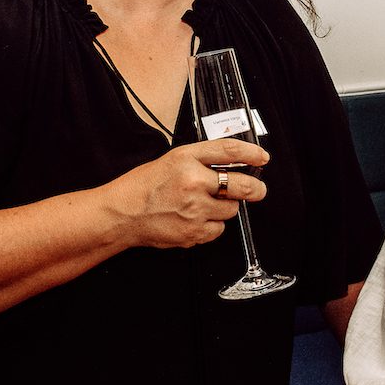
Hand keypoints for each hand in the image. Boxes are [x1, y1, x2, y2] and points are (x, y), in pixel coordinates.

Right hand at [105, 139, 269, 249]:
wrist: (122, 214)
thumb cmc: (143, 186)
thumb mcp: (171, 160)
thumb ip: (201, 160)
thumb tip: (232, 165)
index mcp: (186, 159)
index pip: (228, 151)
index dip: (251, 153)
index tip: (262, 158)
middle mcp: (193, 183)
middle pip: (241, 186)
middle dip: (255, 189)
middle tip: (258, 190)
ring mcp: (195, 210)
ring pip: (231, 210)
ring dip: (225, 208)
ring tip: (204, 205)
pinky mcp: (194, 232)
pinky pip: (218, 229)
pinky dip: (212, 225)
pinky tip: (196, 219)